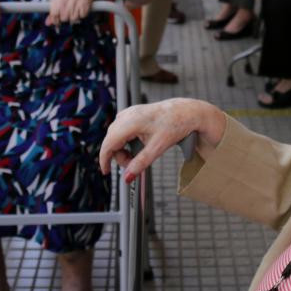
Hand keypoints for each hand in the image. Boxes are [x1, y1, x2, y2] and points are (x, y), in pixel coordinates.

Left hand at [46, 0, 95, 25]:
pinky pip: (83, 10)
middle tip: (71, 16)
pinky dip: (84, 13)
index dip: (55, 18)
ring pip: (73, 14)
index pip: (53, 9)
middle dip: (67, 18)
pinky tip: (84, 10)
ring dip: (76, 17)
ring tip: (78, 13)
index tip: (57, 23)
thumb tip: (47, 23)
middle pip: (63, 14)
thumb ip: (56, 10)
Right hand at [99, 98, 223, 180]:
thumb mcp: (157, 148)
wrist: (186, 112)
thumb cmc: (174, 126)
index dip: (105, 160)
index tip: (106, 172)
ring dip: (123, 148)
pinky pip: (121, 129)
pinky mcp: (133, 113)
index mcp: (131, 122)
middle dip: (119, 155)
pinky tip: (138, 145)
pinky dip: (126, 140)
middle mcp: (127, 114)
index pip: (108, 143)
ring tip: (138, 154)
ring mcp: (129, 112)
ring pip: (116, 135)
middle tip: (133, 165)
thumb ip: (140, 164)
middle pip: (111, 140)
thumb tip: (127, 178)